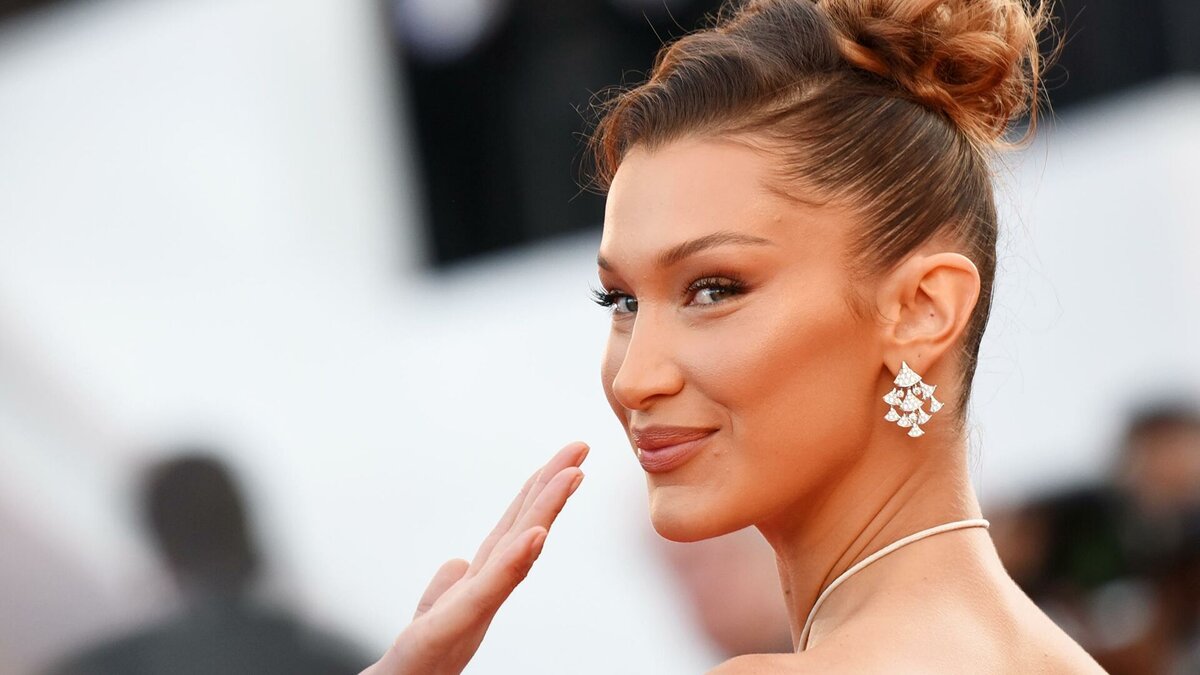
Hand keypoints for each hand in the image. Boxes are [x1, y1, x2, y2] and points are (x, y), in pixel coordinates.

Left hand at [362, 441, 588, 674]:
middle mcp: (483, 593)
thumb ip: (444, 588)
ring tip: (571, 474)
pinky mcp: (453, 626)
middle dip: (552, 488)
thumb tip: (456, 562)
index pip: (512, 531)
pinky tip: (537, 533)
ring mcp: (473, 609)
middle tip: (580, 449)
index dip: (537, 494)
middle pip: (524, 530)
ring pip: (516, 551)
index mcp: (477, 585)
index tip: (564, 461)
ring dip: (546, 511)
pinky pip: (489, 588)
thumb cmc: (416, 666)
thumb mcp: (430, 616)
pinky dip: (516, 559)